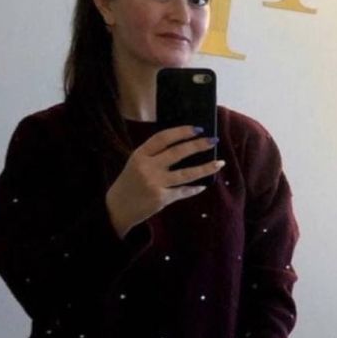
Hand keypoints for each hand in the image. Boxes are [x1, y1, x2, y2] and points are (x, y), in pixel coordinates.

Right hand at [105, 126, 223, 237]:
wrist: (116, 208)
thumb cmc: (130, 182)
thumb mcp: (136, 163)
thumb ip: (155, 154)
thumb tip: (186, 145)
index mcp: (140, 154)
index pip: (163, 138)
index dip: (181, 132)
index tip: (198, 128)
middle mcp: (146, 167)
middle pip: (177, 153)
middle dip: (198, 145)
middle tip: (214, 140)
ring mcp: (154, 183)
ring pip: (186, 173)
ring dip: (206, 168)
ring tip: (220, 163)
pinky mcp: (160, 198)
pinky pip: (183, 191)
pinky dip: (194, 189)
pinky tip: (203, 185)